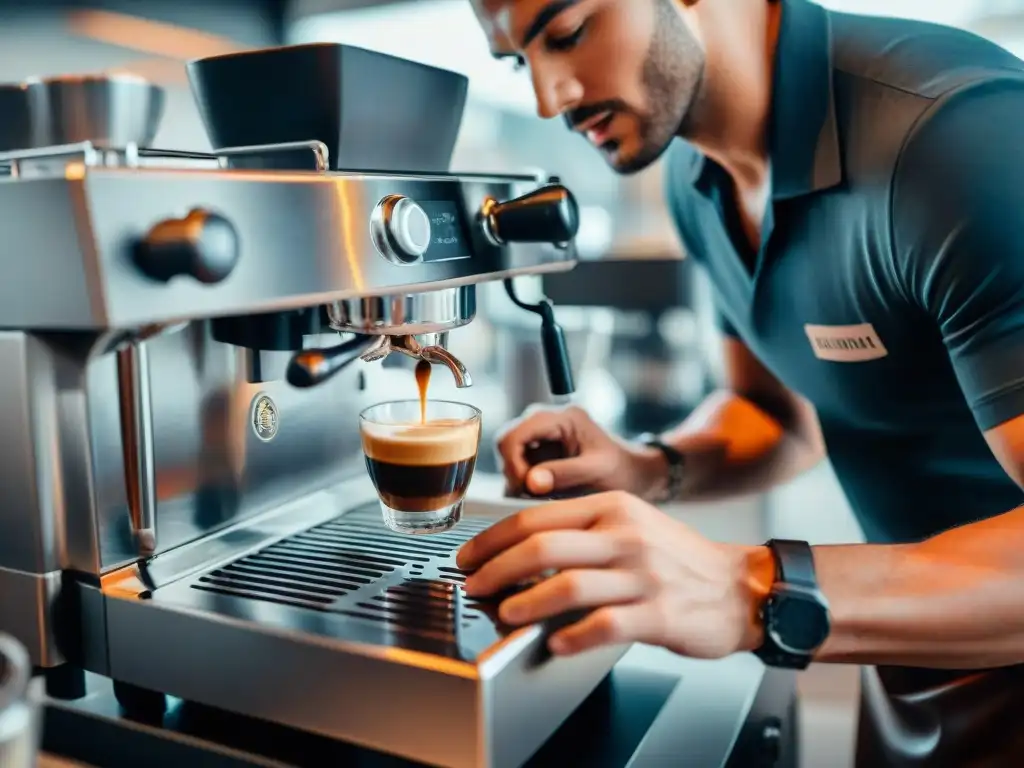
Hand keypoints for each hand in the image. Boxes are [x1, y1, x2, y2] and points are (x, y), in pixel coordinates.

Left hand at [456, 491, 772, 657]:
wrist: (739, 586)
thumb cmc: (674, 558)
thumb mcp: (629, 525)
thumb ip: (580, 532)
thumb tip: (518, 550)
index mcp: (611, 507)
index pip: (535, 517)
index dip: (492, 540)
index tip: (469, 558)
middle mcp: (625, 535)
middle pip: (543, 545)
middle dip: (497, 569)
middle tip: (475, 587)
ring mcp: (643, 574)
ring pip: (570, 583)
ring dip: (527, 601)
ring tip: (505, 614)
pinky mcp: (660, 613)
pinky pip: (607, 624)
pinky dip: (574, 635)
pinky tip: (555, 643)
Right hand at [496, 405, 665, 497]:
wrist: (636, 476)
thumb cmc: (623, 469)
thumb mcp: (597, 471)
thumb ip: (564, 474)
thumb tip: (530, 482)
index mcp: (561, 418)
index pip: (515, 434)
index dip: (513, 463)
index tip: (525, 487)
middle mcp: (546, 423)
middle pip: (507, 444)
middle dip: (515, 473)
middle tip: (532, 495)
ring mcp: (542, 439)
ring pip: (510, 459)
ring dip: (521, 482)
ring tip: (544, 497)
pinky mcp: (541, 456)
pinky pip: (520, 470)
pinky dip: (527, 486)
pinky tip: (546, 497)